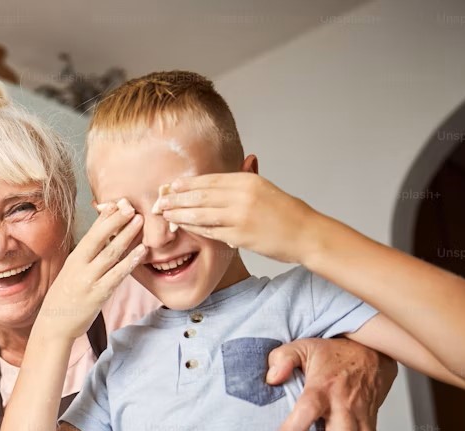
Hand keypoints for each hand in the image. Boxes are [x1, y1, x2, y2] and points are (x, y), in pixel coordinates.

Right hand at [36, 199, 146, 339]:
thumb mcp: (72, 273)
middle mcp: (80, 266)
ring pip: (111, 254)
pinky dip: (130, 262)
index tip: (118, 203)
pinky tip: (141, 251)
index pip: (91, 233)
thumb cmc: (65, 298)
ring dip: (126, 236)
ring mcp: (89, 280)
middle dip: (116, 221)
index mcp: (74, 259)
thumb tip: (103, 241)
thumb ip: (87, 257)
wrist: (53, 326)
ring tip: (140, 221)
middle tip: (131, 206)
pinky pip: (117, 275)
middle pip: (99, 238)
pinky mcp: (98, 295)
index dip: (105, 217)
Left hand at [155, 173, 320, 264]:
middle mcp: (241, 195)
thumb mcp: (265, 188)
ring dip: (179, 214)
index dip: (187, 184)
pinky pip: (209, 231)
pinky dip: (193, 228)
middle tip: (158, 201)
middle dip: (176, 198)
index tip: (171, 186)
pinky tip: (182, 227)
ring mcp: (239, 216)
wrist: (305, 233)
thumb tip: (246, 160)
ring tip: (164, 214)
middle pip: (199, 195)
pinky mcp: (239, 235)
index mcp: (247, 180)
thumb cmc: (285, 212)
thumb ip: (249, 176)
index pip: (209, 180)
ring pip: (200, 214)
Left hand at [267, 338, 396, 430]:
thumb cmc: (333, 355)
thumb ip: (282, 359)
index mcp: (324, 386)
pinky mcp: (371, 426)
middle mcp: (346, 404)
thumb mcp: (302, 347)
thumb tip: (272, 377)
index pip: (311, 408)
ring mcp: (362, 417)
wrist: (372, 353)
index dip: (295, 427)